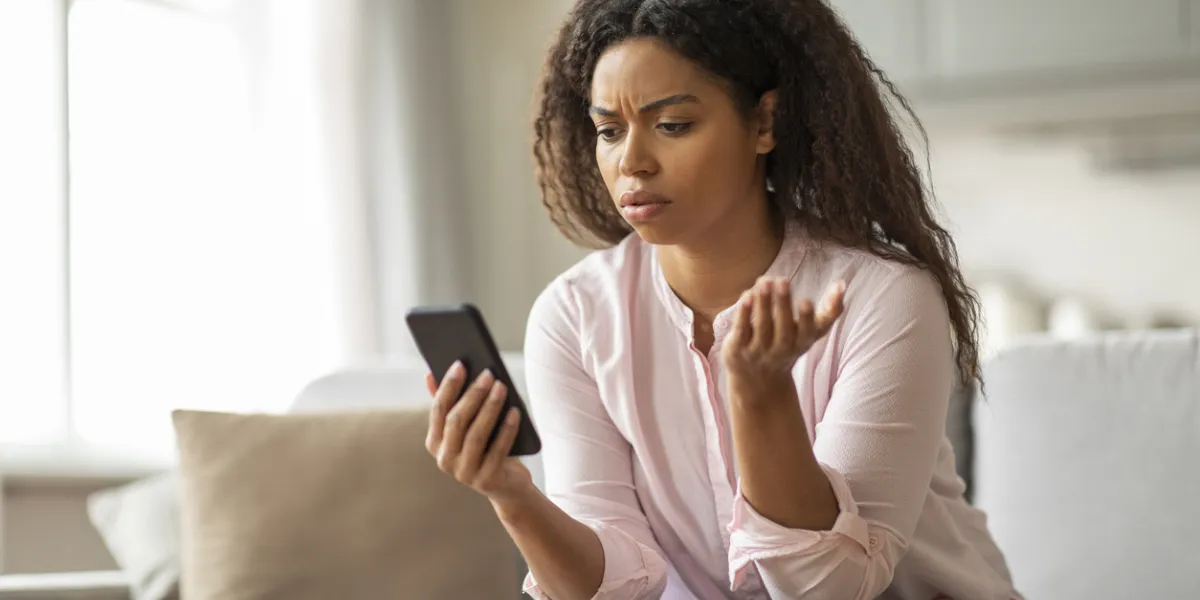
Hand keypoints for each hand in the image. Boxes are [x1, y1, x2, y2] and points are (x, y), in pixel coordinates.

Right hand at [425, 362, 533, 502]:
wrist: (507, 485)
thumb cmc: (486, 447)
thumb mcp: (468, 426)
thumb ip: (451, 403)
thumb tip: (430, 374)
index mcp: (435, 443)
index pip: (438, 409)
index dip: (448, 386)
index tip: (460, 364)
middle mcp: (445, 459)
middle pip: (456, 421)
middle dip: (473, 395)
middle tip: (488, 374)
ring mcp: (464, 473)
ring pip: (476, 435)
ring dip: (490, 408)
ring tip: (502, 387)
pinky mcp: (486, 480)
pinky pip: (497, 450)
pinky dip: (507, 429)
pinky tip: (515, 412)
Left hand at [722, 277, 845, 391]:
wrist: (758, 383)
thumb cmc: (789, 345)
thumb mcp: (811, 332)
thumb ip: (829, 311)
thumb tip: (842, 283)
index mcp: (802, 342)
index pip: (809, 332)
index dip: (808, 318)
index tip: (807, 301)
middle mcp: (782, 349)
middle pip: (784, 328)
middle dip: (783, 304)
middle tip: (783, 280)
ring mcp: (759, 351)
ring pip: (762, 326)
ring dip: (764, 303)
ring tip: (764, 281)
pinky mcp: (738, 349)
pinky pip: (742, 330)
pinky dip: (744, 314)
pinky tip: (747, 296)